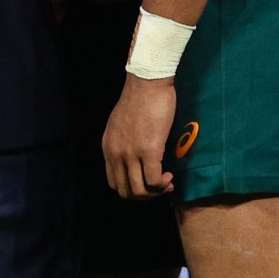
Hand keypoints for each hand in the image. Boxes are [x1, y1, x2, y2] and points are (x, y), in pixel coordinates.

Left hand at [103, 75, 177, 199]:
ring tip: (167, 182)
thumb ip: (123, 142)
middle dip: (144, 196)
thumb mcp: (120, 124)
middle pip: (126, 191)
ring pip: (140, 190)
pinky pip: (154, 180)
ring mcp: (131, 153)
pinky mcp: (149, 150)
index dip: (132, 189)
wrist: (147, 82)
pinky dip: (163, 184)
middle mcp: (116, 153)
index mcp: (108, 148)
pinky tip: (170, 176)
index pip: (114, 182)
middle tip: (159, 187)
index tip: (146, 182)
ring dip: (156, 192)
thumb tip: (134, 156)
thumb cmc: (139, 98)